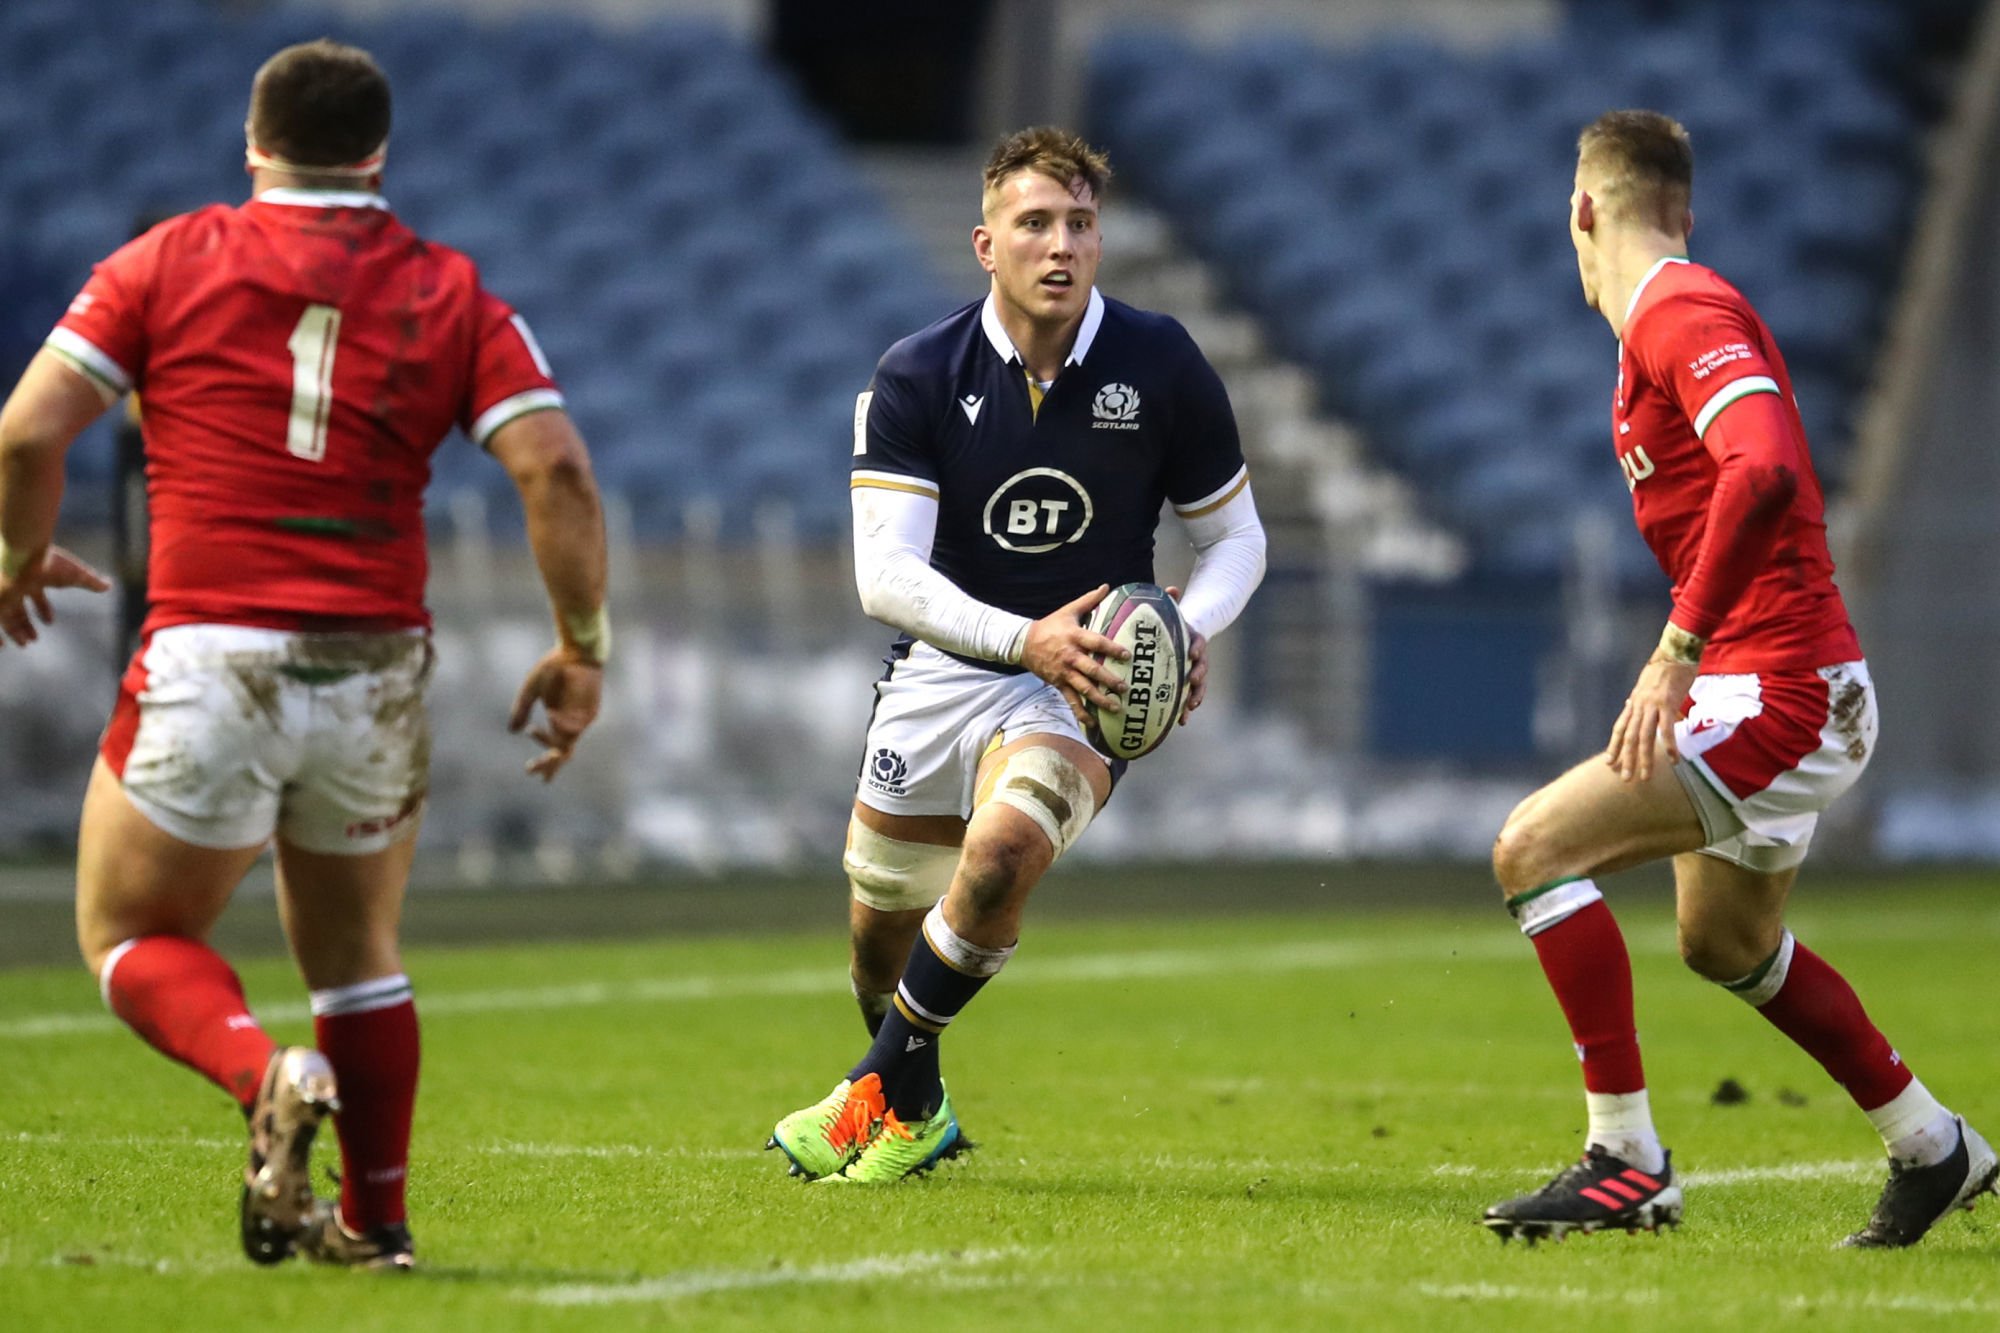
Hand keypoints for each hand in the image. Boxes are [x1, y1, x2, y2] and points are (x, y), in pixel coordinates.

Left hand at [0, 545, 110, 647]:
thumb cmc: (50, 563)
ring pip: (6, 619)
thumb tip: (109, 585)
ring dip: (16, 632)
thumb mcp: (75, 575)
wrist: (22, 557)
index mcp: (32, 579)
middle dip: (25, 624)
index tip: (50, 622)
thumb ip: (91, 581)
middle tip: (33, 639)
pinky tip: (3, 646)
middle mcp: (15, 587)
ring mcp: (3, 596)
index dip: (44, 609)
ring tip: (26, 644)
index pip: (35, 596)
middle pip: (18, 609)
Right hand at [508, 646, 602, 781]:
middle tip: (531, 769)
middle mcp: (572, 723)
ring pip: (567, 745)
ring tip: (534, 733)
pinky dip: (559, 725)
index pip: (554, 749)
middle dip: (548, 765)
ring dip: (548, 743)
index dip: (545, 765)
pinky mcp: (590, 712)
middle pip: (563, 754)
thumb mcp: (532, 690)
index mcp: (558, 720)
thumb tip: (512, 731)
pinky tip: (550, 715)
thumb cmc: (554, 668)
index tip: (528, 770)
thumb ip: (522, 710)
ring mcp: (582, 719)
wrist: (575, 651)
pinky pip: (574, 728)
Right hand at [1019, 584, 1128, 724]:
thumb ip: (1089, 600)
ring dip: (1099, 700)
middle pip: (1091, 670)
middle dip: (1109, 680)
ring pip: (1083, 688)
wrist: (1024, 643)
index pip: (1096, 643)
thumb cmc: (1051, 625)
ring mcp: (1064, 672)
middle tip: (1125, 688)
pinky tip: (1092, 723)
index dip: (1111, 649)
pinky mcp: (1058, 683)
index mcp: (1074, 637)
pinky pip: (1070, 700)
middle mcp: (1070, 656)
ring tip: (1116, 707)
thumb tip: (1107, 586)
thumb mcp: (1068, 610)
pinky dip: (1081, 712)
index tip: (1127, 655)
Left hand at [1164, 586, 1207, 724]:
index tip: (1193, 654)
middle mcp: (1198, 658)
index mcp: (1194, 640)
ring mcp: (1195, 672)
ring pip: (1198, 688)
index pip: (1199, 644)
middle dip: (1198, 679)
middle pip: (1202, 669)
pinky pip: (1187, 698)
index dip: (1197, 649)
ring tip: (1188, 710)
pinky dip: (1185, 710)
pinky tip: (1180, 722)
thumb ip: (1172, 602)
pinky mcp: (1187, 684)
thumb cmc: (1173, 624)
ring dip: (1194, 698)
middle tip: (1192, 685)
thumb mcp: (1173, 612)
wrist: (1183, 636)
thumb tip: (1171, 588)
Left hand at [1605, 654, 1697, 782]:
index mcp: (1634, 702)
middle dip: (1627, 759)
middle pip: (1629, 737)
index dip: (1614, 746)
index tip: (1609, 762)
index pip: (1620, 728)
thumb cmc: (1664, 668)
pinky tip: (1673, 759)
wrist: (1675, 652)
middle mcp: (1639, 705)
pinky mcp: (1667, 704)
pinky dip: (1669, 745)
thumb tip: (1629, 703)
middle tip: (1625, 778)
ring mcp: (1652, 705)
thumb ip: (1638, 698)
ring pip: (1645, 736)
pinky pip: (1667, 728)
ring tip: (1645, 776)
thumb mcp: (1645, 684)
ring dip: (1645, 758)